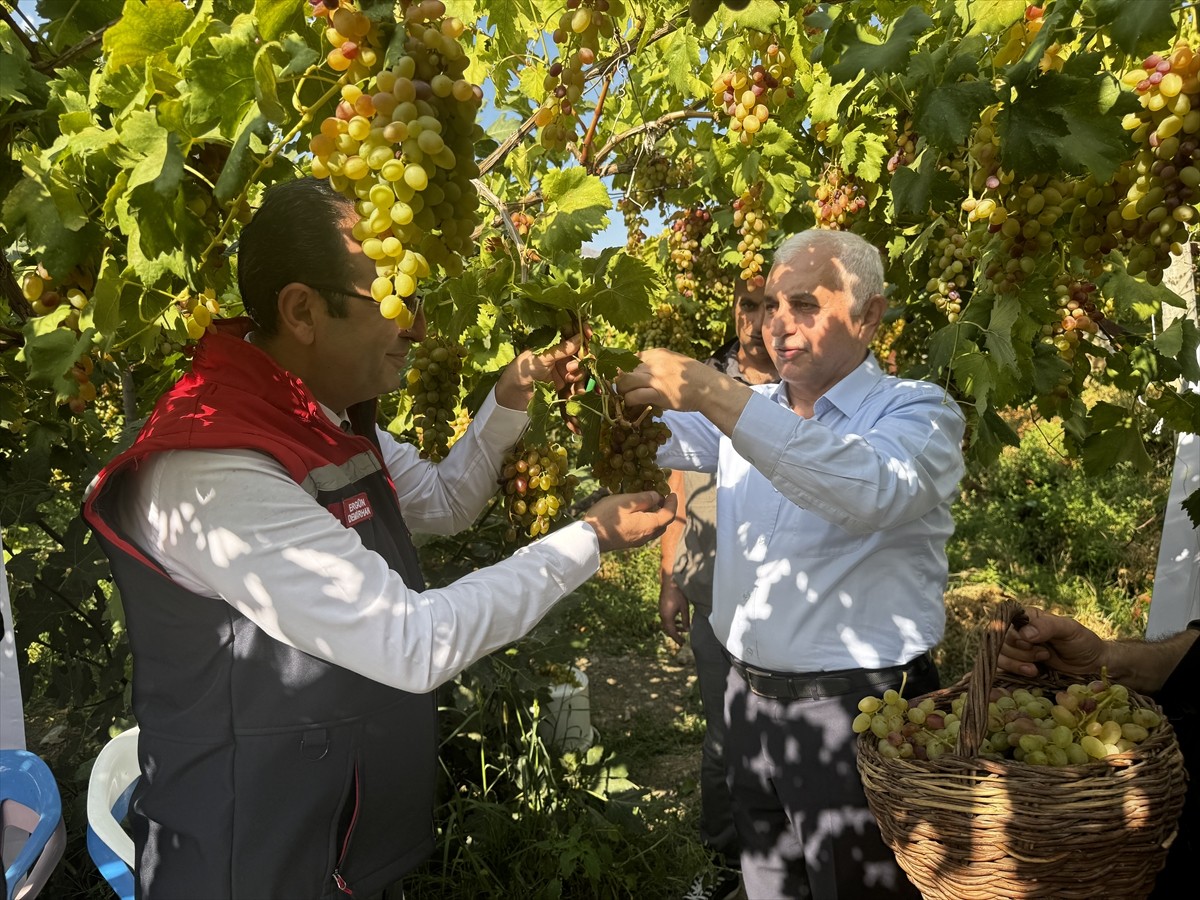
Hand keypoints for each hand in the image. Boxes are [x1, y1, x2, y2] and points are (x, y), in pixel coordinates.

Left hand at [495, 333, 586, 410]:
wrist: (516, 392)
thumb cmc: (525, 368)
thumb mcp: (543, 357)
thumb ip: (563, 349)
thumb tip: (580, 337)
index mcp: (555, 342)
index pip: (573, 332)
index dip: (583, 331)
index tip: (590, 335)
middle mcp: (562, 354)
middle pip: (582, 352)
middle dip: (582, 360)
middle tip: (571, 368)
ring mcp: (565, 368)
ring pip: (582, 368)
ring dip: (580, 374)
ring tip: (570, 380)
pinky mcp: (565, 383)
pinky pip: (579, 383)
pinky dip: (579, 387)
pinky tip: (576, 392)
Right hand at [582, 490, 677, 552]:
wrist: (590, 538)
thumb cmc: (607, 517)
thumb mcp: (627, 502)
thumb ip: (645, 498)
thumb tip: (658, 497)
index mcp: (649, 525)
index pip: (669, 515)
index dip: (673, 503)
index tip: (672, 493)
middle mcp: (647, 536)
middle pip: (663, 524)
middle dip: (666, 510)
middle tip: (661, 497)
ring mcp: (637, 541)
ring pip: (654, 529)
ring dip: (656, 517)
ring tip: (649, 504)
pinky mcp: (629, 542)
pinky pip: (645, 531)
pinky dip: (647, 521)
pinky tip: (636, 514)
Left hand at [616, 348, 753, 436]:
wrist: (709, 388)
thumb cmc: (695, 377)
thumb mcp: (676, 362)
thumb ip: (659, 363)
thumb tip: (644, 371)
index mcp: (658, 353)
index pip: (630, 357)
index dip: (623, 368)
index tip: (624, 377)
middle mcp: (654, 363)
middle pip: (624, 369)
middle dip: (619, 380)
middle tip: (623, 389)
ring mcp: (655, 378)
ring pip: (624, 382)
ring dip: (622, 391)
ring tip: (627, 397)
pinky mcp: (657, 394)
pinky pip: (633, 396)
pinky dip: (629, 401)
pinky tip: (633, 405)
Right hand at [659, 577, 690, 645]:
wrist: (669, 582)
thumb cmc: (678, 594)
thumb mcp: (684, 608)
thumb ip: (685, 620)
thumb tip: (687, 630)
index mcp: (667, 617)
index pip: (672, 632)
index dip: (677, 638)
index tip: (682, 644)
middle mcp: (662, 615)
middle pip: (668, 629)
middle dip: (675, 635)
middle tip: (682, 640)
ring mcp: (661, 611)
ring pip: (667, 623)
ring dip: (675, 627)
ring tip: (683, 629)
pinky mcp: (662, 607)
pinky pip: (666, 618)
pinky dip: (672, 621)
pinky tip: (679, 620)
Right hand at [998, 607, 1107, 678]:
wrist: (1091, 664)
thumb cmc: (1081, 641)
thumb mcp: (1069, 629)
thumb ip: (1047, 627)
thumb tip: (1024, 633)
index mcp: (1027, 616)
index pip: (1005, 622)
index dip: (1014, 636)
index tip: (1031, 643)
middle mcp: (1017, 630)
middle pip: (1001, 641)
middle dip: (1021, 653)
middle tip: (1045, 654)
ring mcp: (1016, 648)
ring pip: (999, 655)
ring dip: (1017, 664)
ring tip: (1037, 667)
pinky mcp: (1016, 664)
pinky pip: (1002, 667)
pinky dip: (1014, 672)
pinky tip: (1031, 673)